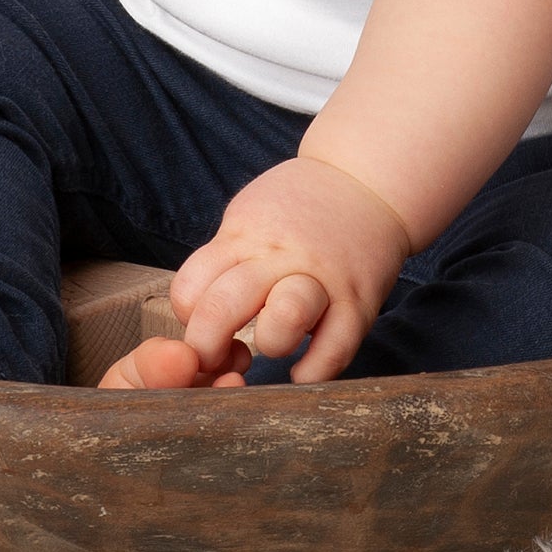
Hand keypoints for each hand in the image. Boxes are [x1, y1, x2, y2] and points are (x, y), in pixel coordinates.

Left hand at [168, 156, 412, 383]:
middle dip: (208, 346)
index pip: (191, 286)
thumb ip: (224, 259)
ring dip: (271, 343)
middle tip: (219, 357)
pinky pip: (334, 350)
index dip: (187, 320)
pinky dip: (314, 372)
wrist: (364, 179)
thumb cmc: (298, 206)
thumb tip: (193, 312)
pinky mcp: (359, 301)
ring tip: (274, 342)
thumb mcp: (249, 216)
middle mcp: (278, 256)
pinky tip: (303, 371)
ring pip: (283, 321)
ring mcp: (321, 279)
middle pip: (222, 308)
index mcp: (244, 236)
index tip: (200, 331)